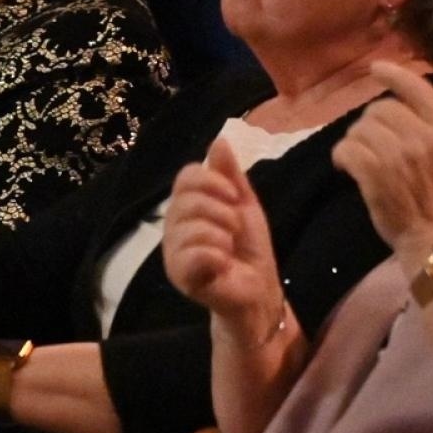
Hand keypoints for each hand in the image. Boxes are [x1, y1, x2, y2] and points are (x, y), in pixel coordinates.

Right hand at [163, 138, 285, 342]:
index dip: (213, 181)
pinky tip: (223, 265)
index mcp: (186, 207)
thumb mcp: (245, 206)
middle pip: (189, 199)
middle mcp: (172, 227)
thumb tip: (219, 140)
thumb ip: (230, 175)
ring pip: (193, 226)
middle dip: (223, 212)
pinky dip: (217, 256)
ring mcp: (173, 252)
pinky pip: (194, 253)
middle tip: (235, 231)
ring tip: (230, 251)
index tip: (234, 197)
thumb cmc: (249, 250)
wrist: (259, 292)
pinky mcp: (180, 276)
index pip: (186, 176)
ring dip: (223, 236)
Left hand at [332, 62, 432, 272]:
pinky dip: (342, 155)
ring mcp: (396, 158)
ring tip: (362, 157)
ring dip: (356, 140)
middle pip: (381, 110)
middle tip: (374, 141)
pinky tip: (346, 166)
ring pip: (360, 129)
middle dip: (372, 122)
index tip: (376, 68)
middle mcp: (422, 139)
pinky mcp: (373, 176)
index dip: (394, 74)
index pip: (418, 90)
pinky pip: (347, 150)